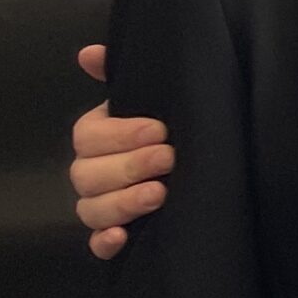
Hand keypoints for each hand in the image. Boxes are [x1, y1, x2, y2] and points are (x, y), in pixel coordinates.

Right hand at [69, 44, 171, 259]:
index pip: (88, 136)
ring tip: (161, 193)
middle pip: (87, 175)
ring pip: (91, 209)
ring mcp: (102, 204)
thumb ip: (123, 74)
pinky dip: (106, 242)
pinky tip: (123, 238)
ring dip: (123, 203)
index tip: (161, 129)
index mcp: (99, 136)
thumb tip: (89, 52)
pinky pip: (98, 244)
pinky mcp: (117, 234)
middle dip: (129, 166)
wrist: (210, 158)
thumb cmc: (176, 125)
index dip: (120, 134)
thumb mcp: (158, 96)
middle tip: (169, 158)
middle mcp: (94, 171)